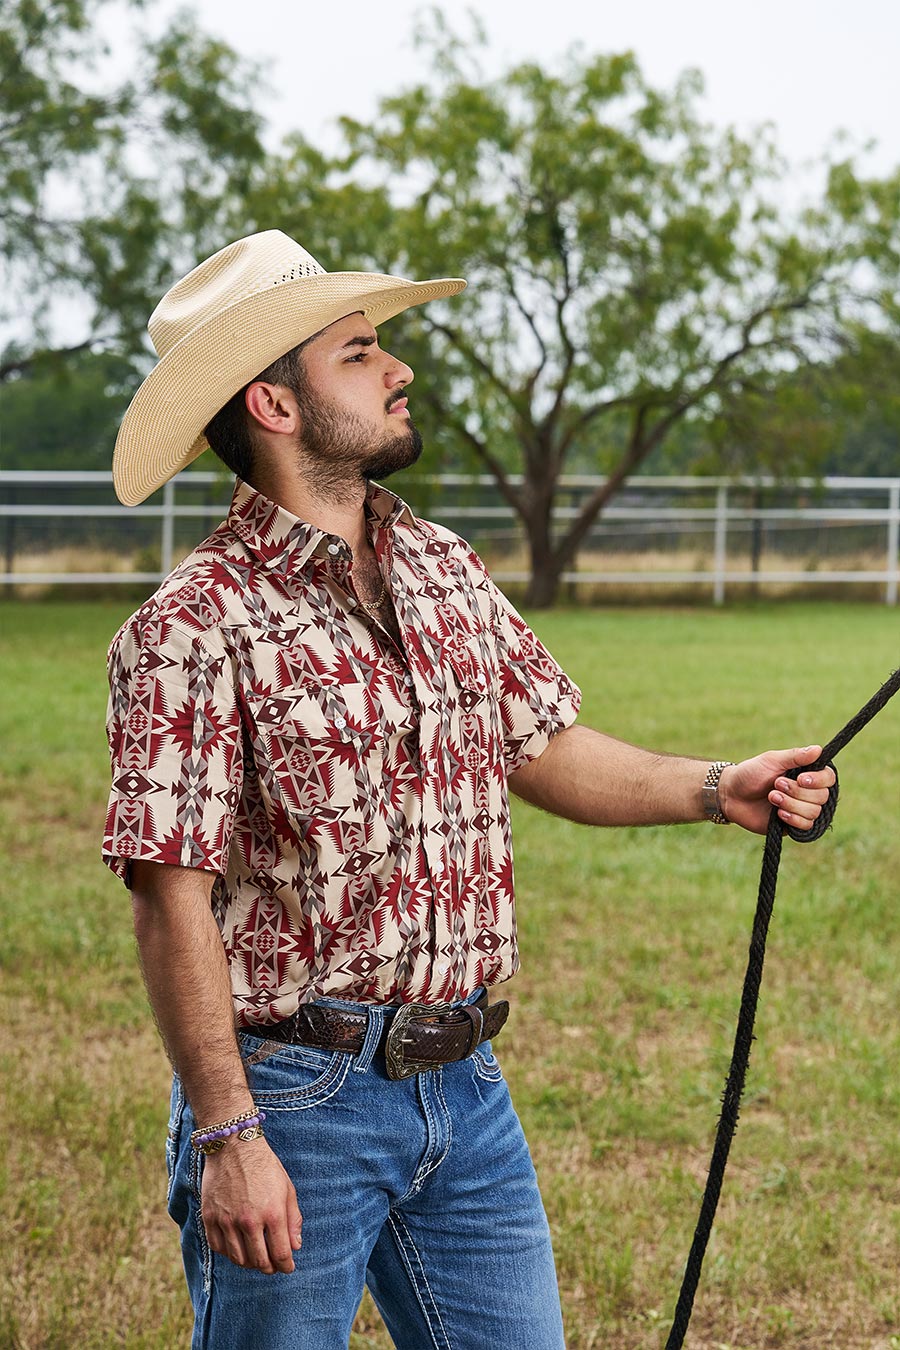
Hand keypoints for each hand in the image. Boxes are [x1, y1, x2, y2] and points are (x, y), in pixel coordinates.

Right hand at [200, 1136, 301, 1273]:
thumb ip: (293, 1219)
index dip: (286, 1266)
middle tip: (273, 1266)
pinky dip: (230, 1253)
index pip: (281, 1254)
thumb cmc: (265, 1166)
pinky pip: (219, 1249)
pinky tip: (237, 1247)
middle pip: (260, 1262)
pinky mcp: (210, 1218)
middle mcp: (249, 1220)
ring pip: (239, 1259)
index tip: (288, 1267)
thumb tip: (295, 1247)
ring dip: (250, 1263)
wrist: (234, 1146)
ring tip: (256, 1257)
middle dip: (270, 1268)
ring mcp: (227, 1221)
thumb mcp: (287, 1188)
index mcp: (272, 1213)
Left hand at [719, 746, 835, 835]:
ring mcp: (801, 809)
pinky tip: (778, 814)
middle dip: (797, 792)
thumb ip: (795, 756)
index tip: (801, 778)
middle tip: (776, 784)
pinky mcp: (793, 824)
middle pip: (822, 796)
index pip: (828, 778)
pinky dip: (792, 819)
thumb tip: (818, 749)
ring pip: (814, 812)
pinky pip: (806, 826)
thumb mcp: (771, 760)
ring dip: (791, 804)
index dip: (819, 780)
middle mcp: (808, 792)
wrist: (731, 795)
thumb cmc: (750, 773)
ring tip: (771, 797)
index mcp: (806, 774)